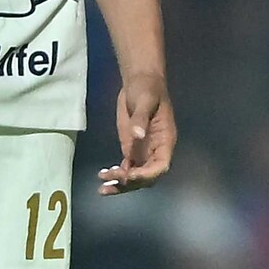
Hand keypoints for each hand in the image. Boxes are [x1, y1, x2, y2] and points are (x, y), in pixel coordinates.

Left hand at [98, 72, 175, 195]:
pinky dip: (116, 176)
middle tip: (112, 179)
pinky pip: (126, 169)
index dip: (147, 174)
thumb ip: (141, 117)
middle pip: (148, 177)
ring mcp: (143, 152)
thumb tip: (137, 135)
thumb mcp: (145, 99)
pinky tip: (103, 176)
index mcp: (165, 140)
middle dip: (131, 183)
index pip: (161, 166)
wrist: (139, 82)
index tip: (130, 175)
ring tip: (102, 187)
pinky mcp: (131, 150)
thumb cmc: (147, 88)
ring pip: (136, 177)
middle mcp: (156, 151)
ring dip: (121, 184)